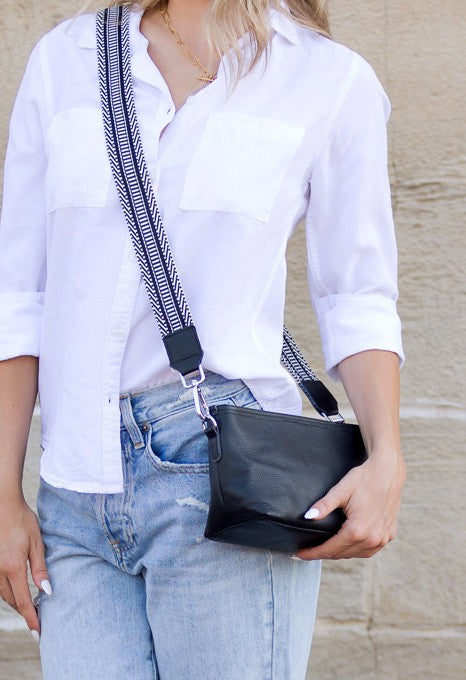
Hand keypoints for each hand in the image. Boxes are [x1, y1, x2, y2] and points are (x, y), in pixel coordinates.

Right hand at [0, 496, 51, 638]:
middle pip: (11, 601)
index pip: (23, 601)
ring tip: (29, 608)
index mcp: (13, 567)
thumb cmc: (22, 520)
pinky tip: (15, 590)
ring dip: (15, 602)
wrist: (3, 504)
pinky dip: (7, 591)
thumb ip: (40, 568)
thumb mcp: (36, 542)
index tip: (38, 632)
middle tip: (37, 620)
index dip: (31, 618)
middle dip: (24, 612)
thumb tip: (47, 591)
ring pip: (2, 594)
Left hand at [294, 450, 406, 559]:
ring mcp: (382, 539)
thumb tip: (307, 517)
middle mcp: (371, 539)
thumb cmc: (364, 479)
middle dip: (324, 553)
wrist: (389, 472)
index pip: (329, 549)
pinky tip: (347, 543)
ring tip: (325, 547)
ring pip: (355, 555)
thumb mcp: (341, 491)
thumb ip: (324, 506)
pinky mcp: (389, 535)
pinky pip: (369, 549)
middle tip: (308, 550)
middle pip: (341, 554)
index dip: (313, 553)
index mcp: (357, 530)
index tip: (299, 554)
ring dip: (340, 553)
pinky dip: (356, 549)